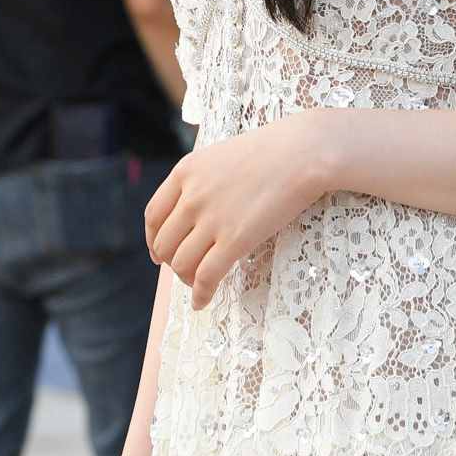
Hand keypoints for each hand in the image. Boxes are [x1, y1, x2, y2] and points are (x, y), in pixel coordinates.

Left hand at [143, 112, 333, 309]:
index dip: (153, 240)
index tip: (158, 253)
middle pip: (165, 243)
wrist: (303, 153)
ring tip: (198, 284)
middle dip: (172, 262)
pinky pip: (206, 277)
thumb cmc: (272, 152)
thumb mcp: (221, 156)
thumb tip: (194, 212)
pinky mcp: (235, 240)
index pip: (154, 215)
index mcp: (185, 172)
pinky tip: (202, 302)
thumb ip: (202, 181)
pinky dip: (200, 295)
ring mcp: (212, 219)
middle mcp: (191, 196)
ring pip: (181, 263)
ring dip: (187, 279)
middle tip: (186, 270)